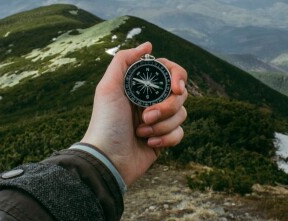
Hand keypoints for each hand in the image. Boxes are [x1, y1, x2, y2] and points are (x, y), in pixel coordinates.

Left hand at [81, 42, 187, 185]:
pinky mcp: (164, 139)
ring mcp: (159, 120)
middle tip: (146, 116)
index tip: (176, 88)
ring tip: (142, 132)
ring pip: (182, 114)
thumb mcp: (108, 87)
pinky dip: (166, 139)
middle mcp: (151, 100)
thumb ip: (124, 60)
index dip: (177, 77)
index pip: (170, 72)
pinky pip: (180, 133)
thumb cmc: (106, 123)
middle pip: (180, 94)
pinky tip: (149, 144)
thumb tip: (148, 45)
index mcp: (140, 86)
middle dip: (166, 107)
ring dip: (162, 125)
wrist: (108, 159)